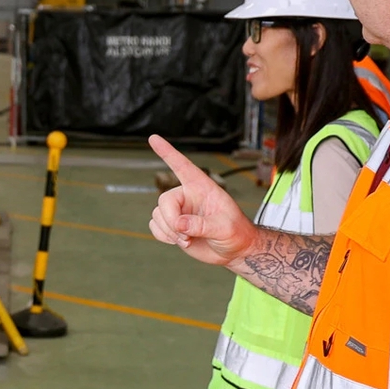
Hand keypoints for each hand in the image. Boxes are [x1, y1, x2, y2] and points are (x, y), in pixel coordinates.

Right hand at [147, 135, 257, 267]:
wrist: (234, 250)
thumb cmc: (236, 232)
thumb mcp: (225, 227)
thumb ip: (202, 225)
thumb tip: (179, 223)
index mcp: (202, 187)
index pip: (182, 166)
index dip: (168, 152)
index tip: (153, 138)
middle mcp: (188, 196)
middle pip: (164, 200)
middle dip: (171, 220)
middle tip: (185, 235)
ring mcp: (179, 211)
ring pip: (158, 215)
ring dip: (169, 231)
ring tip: (188, 239)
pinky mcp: (173, 226)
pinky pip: (155, 227)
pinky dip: (164, 236)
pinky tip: (180, 241)